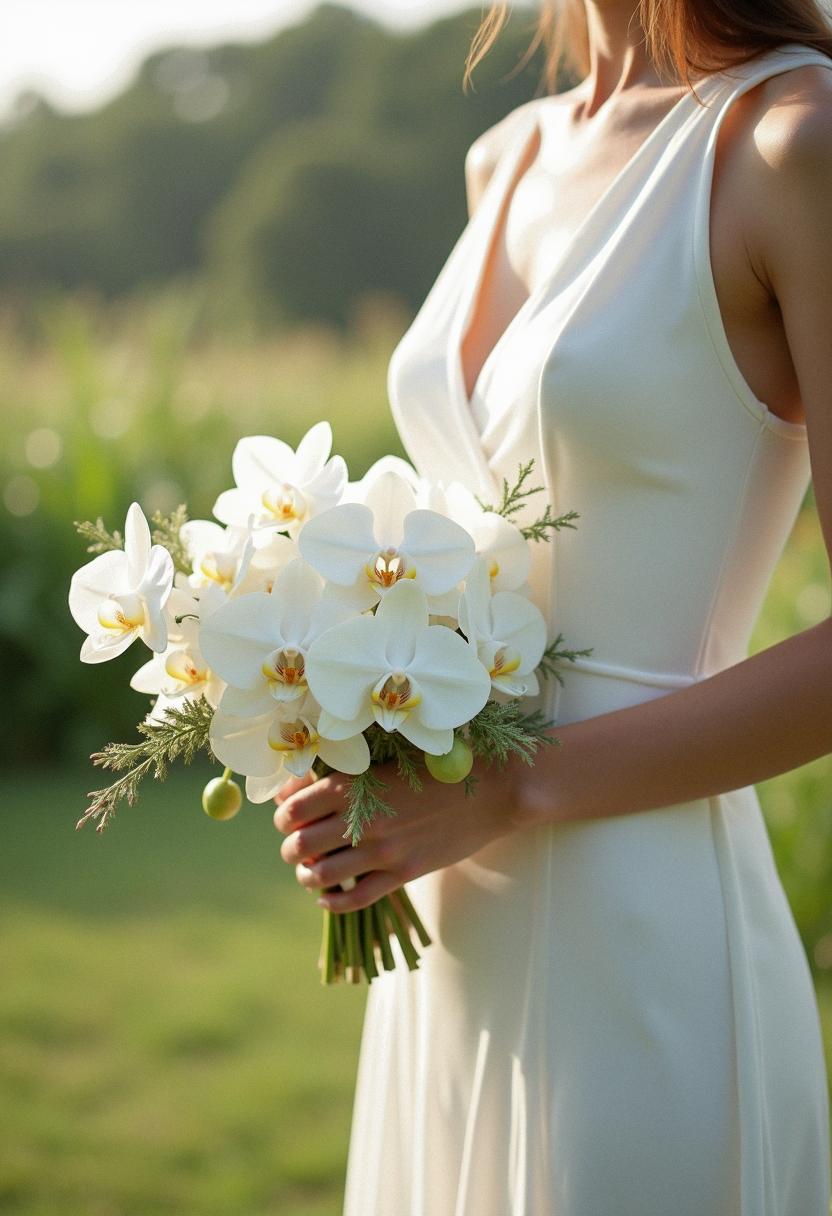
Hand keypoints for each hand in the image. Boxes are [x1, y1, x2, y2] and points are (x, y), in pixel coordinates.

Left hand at [273, 758, 522, 911]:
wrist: (493, 785)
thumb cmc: (437, 762)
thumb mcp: (384, 758)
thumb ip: (338, 775)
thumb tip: (291, 792)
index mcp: (351, 786)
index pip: (291, 811)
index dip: (282, 817)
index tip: (289, 817)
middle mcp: (361, 820)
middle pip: (298, 846)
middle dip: (290, 848)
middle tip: (297, 846)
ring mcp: (383, 851)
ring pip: (320, 876)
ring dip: (307, 876)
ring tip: (311, 870)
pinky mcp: (404, 873)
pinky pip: (354, 899)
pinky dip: (332, 902)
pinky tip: (329, 896)